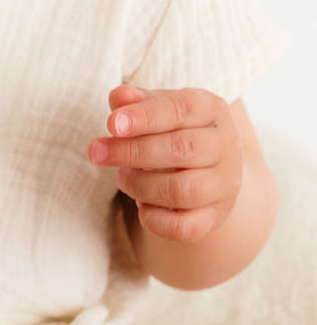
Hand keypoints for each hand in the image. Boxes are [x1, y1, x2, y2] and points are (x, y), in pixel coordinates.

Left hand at [88, 85, 243, 243]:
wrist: (209, 169)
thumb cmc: (174, 130)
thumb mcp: (158, 108)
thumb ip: (137, 101)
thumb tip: (119, 97)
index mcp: (211, 110)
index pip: (182, 109)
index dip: (145, 116)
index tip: (112, 124)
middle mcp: (225, 147)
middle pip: (182, 149)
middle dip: (132, 151)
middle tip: (98, 152)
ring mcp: (224, 185)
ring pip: (183, 190)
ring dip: (141, 185)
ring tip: (122, 177)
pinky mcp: (214, 217)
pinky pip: (185, 227)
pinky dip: (155, 219)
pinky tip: (140, 204)